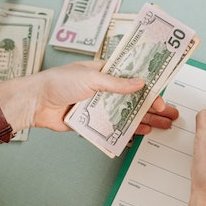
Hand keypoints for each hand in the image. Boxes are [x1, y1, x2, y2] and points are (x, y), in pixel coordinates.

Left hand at [0, 60, 177, 132]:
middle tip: (170, 113)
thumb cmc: (58, 83)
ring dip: (145, 119)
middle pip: (134, 98)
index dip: (149, 85)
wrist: (36, 103)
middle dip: (153, 106)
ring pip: (127, 114)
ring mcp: (99, 106)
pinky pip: (114, 127)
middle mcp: (104, 89)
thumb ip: (117, 83)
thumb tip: (139, 83)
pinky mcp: (92, 121)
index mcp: (104, 72)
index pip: (133, 77)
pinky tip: (142, 133)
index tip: (162, 94)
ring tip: (163, 126)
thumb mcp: (91, 78)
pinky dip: (128, 131)